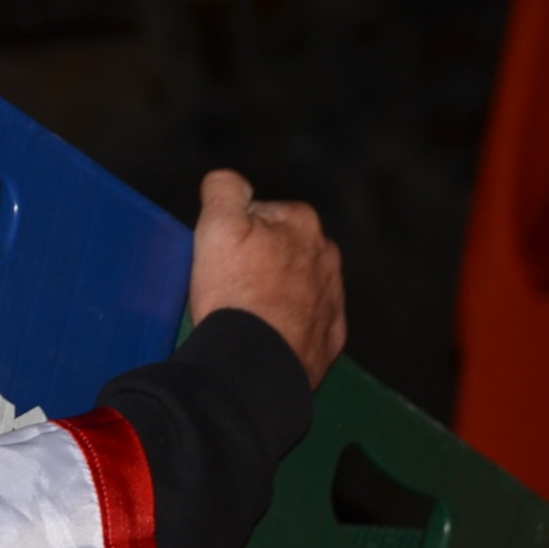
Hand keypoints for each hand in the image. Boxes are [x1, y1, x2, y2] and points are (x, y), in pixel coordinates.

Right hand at [189, 169, 345, 385]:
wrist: (256, 366)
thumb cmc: (235, 296)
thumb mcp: (216, 228)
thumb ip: (223, 190)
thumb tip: (227, 181)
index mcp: (301, 221)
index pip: (259, 215)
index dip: (233, 235)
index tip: (218, 259)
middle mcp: (327, 254)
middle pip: (282, 249)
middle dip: (259, 263)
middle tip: (228, 289)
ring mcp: (332, 298)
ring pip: (297, 285)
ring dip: (275, 294)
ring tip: (245, 317)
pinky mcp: (330, 337)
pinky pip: (307, 323)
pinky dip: (288, 327)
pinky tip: (264, 338)